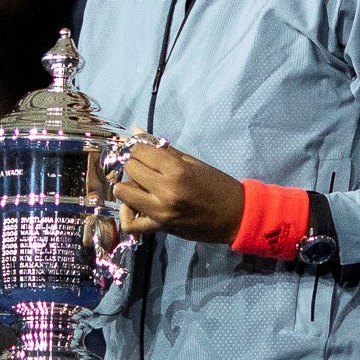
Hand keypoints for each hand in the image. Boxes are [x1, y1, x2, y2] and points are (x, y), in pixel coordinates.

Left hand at [112, 133, 246, 243]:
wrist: (235, 216)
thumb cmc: (218, 186)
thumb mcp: (193, 163)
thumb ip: (164, 150)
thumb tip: (136, 132)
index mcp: (177, 170)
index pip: (140, 152)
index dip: (138, 148)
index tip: (143, 150)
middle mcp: (165, 191)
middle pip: (131, 169)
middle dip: (134, 164)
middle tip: (144, 166)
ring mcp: (160, 211)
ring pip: (123, 193)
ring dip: (127, 186)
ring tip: (139, 185)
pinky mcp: (160, 227)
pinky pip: (130, 223)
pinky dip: (128, 214)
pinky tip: (136, 206)